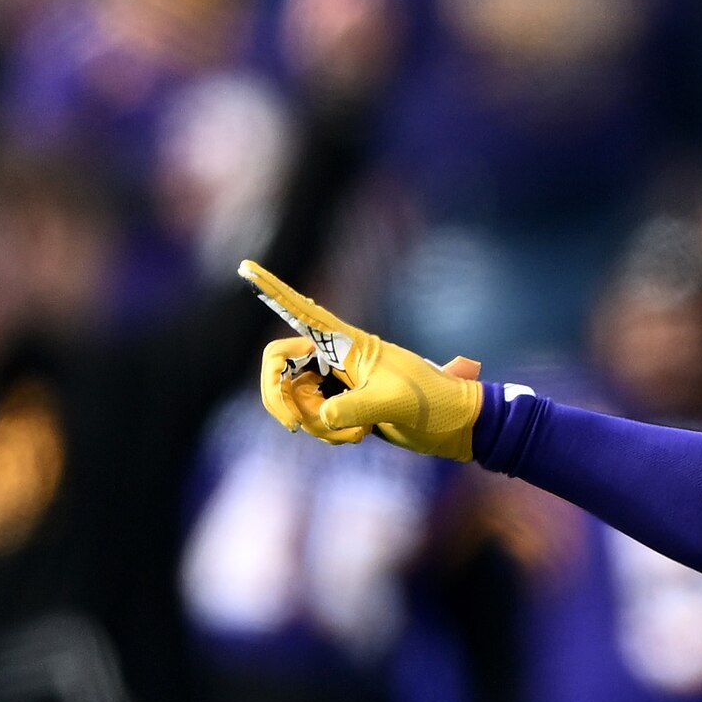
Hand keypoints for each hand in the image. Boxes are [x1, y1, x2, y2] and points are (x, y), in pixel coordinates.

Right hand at [243, 262, 481, 457]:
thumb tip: (321, 417)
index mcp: (348, 342)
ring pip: (292, 399)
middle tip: (297, 426)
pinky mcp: (338, 405)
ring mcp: (334, 382)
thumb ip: (355, 408)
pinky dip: (326, 434)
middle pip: (277, 368)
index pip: (302, 309)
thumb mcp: (396, 404)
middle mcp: (335, 357)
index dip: (272, 288)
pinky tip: (360, 436)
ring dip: (314, 425)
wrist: (456, 426)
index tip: (245, 265)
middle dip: (281, 400)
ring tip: (359, 433)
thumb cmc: (435, 404)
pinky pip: (309, 418)